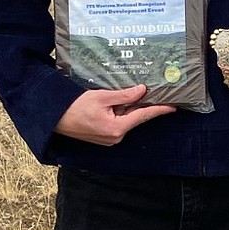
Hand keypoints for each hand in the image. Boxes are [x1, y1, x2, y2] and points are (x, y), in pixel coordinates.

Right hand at [53, 85, 175, 145]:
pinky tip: (125, 101)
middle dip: (145, 105)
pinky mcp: (104, 136)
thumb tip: (142, 91)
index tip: (173, 106)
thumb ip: (124, 95)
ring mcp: (110, 138)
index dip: (159, 109)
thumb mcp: (101, 97)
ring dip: (132, 107)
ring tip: (141, 93)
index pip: (143, 116)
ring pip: (127, 119)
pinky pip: (119, 122)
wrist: (55, 118)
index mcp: (117, 128)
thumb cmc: (75, 107)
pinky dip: (123, 111)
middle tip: (159, 94)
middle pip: (135, 117)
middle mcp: (116, 137)